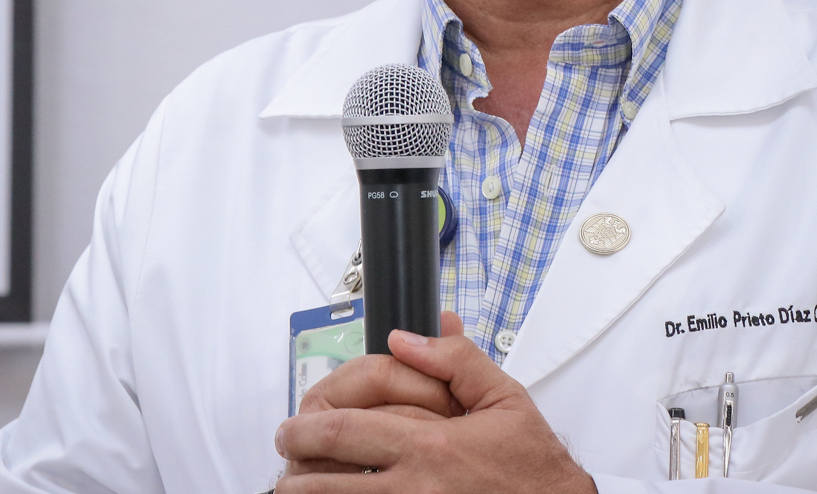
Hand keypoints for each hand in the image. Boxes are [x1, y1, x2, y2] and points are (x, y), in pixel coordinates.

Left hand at [275, 312, 594, 493]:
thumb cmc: (531, 465)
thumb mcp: (502, 397)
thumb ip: (453, 360)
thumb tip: (405, 338)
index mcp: (430, 446)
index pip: (342, 431)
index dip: (304, 427)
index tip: (294, 424)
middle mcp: (413, 489)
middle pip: (323, 480)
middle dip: (293, 464)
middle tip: (285, 452)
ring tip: (295, 485)